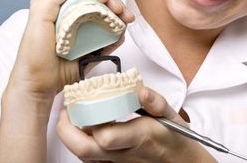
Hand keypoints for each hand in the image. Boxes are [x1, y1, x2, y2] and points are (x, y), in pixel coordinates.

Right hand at [6, 0, 133, 104]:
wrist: (41, 85)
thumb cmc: (61, 70)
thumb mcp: (93, 52)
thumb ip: (108, 40)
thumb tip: (123, 28)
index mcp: (65, 13)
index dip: (113, 3)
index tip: (128, 17)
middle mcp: (56, 6)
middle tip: (124, 12)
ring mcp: (48, 4)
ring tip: (115, 6)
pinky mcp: (42, 7)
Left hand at [56, 87, 216, 162]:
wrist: (180, 161)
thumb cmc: (175, 137)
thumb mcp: (172, 115)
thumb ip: (156, 102)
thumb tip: (140, 90)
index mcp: (140, 137)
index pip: (105, 136)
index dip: (89, 119)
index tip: (84, 100)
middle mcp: (125, 153)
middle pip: (85, 149)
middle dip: (67, 130)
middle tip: (67, 110)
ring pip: (83, 156)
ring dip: (71, 137)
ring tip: (72, 117)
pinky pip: (89, 160)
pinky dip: (80, 145)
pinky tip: (84, 130)